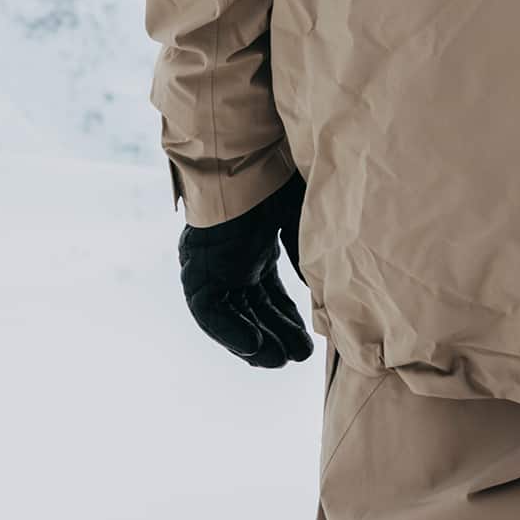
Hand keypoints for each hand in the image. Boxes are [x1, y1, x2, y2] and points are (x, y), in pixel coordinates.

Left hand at [178, 175, 314, 367]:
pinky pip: (209, 311)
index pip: (270, 295)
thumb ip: (308, 259)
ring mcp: (212, 266)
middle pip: (252, 310)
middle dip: (276, 335)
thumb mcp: (301, 222)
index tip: (307, 342)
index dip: (288, 320)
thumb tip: (321, 293)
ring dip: (253, 340)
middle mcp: (231, 262)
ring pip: (230, 316)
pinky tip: (252, 347)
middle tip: (299, 357)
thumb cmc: (275, 181)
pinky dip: (229, 330)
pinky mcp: (197, 269)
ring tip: (278, 361)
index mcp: (254, 250)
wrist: (244, 158)